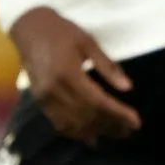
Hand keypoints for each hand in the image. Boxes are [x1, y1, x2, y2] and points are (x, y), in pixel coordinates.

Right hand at [8, 8, 140, 143]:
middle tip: (129, 131)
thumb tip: (127, 88)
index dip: (118, 114)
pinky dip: (76, 132)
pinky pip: (59, 123)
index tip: (136, 122)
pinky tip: (90, 135)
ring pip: (73, 124)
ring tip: (115, 133)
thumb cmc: (62, 32)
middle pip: (87, 116)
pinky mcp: (39, 101)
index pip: (98, 102)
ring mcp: (44, 98)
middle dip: (110, 125)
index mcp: (68, 74)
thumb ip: (107, 66)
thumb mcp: (88, 42)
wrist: (29, 28)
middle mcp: (54, 91)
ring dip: (95, 131)